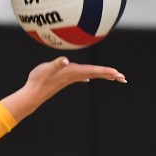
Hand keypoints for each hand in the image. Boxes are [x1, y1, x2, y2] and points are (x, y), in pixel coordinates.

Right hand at [1, 57, 126, 121]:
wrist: (32, 94)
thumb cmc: (37, 80)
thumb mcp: (45, 69)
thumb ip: (56, 64)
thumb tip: (64, 61)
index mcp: (72, 72)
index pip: (92, 71)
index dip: (105, 71)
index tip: (118, 73)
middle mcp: (73, 75)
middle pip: (95, 74)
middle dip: (109, 75)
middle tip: (123, 78)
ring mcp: (70, 78)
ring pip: (90, 75)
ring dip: (102, 75)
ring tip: (114, 77)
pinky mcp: (65, 80)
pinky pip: (81, 76)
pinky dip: (88, 76)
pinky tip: (89, 78)